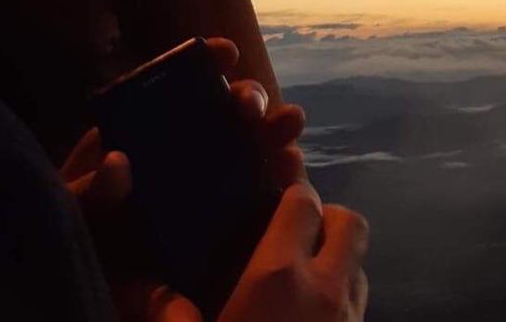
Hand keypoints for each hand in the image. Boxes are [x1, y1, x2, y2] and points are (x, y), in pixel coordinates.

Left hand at [62, 37, 306, 220]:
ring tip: (289, 126)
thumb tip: (118, 162)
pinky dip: (281, 175)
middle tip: (249, 108)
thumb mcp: (76, 211)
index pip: (180, 84)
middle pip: (225, 108)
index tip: (226, 54)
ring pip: (252, 143)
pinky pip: (262, 189)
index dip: (206, 61)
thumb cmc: (82, 237)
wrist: (101, 292)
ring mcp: (212, 180)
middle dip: (247, 96)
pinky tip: (291, 169)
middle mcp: (187, 146)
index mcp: (146, 131)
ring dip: (274, 127)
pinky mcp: (232, 218)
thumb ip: (90, 190)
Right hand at [148, 183, 368, 321]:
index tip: (273, 198)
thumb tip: (145, 288)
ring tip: (303, 282)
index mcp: (278, 278)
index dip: (290, 194)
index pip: (302, 202)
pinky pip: (359, 308)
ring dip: (339, 262)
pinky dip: (343, 301)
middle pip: (351, 224)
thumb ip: (168, 315)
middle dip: (327, 221)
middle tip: (295, 237)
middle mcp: (325, 291)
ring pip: (360, 267)